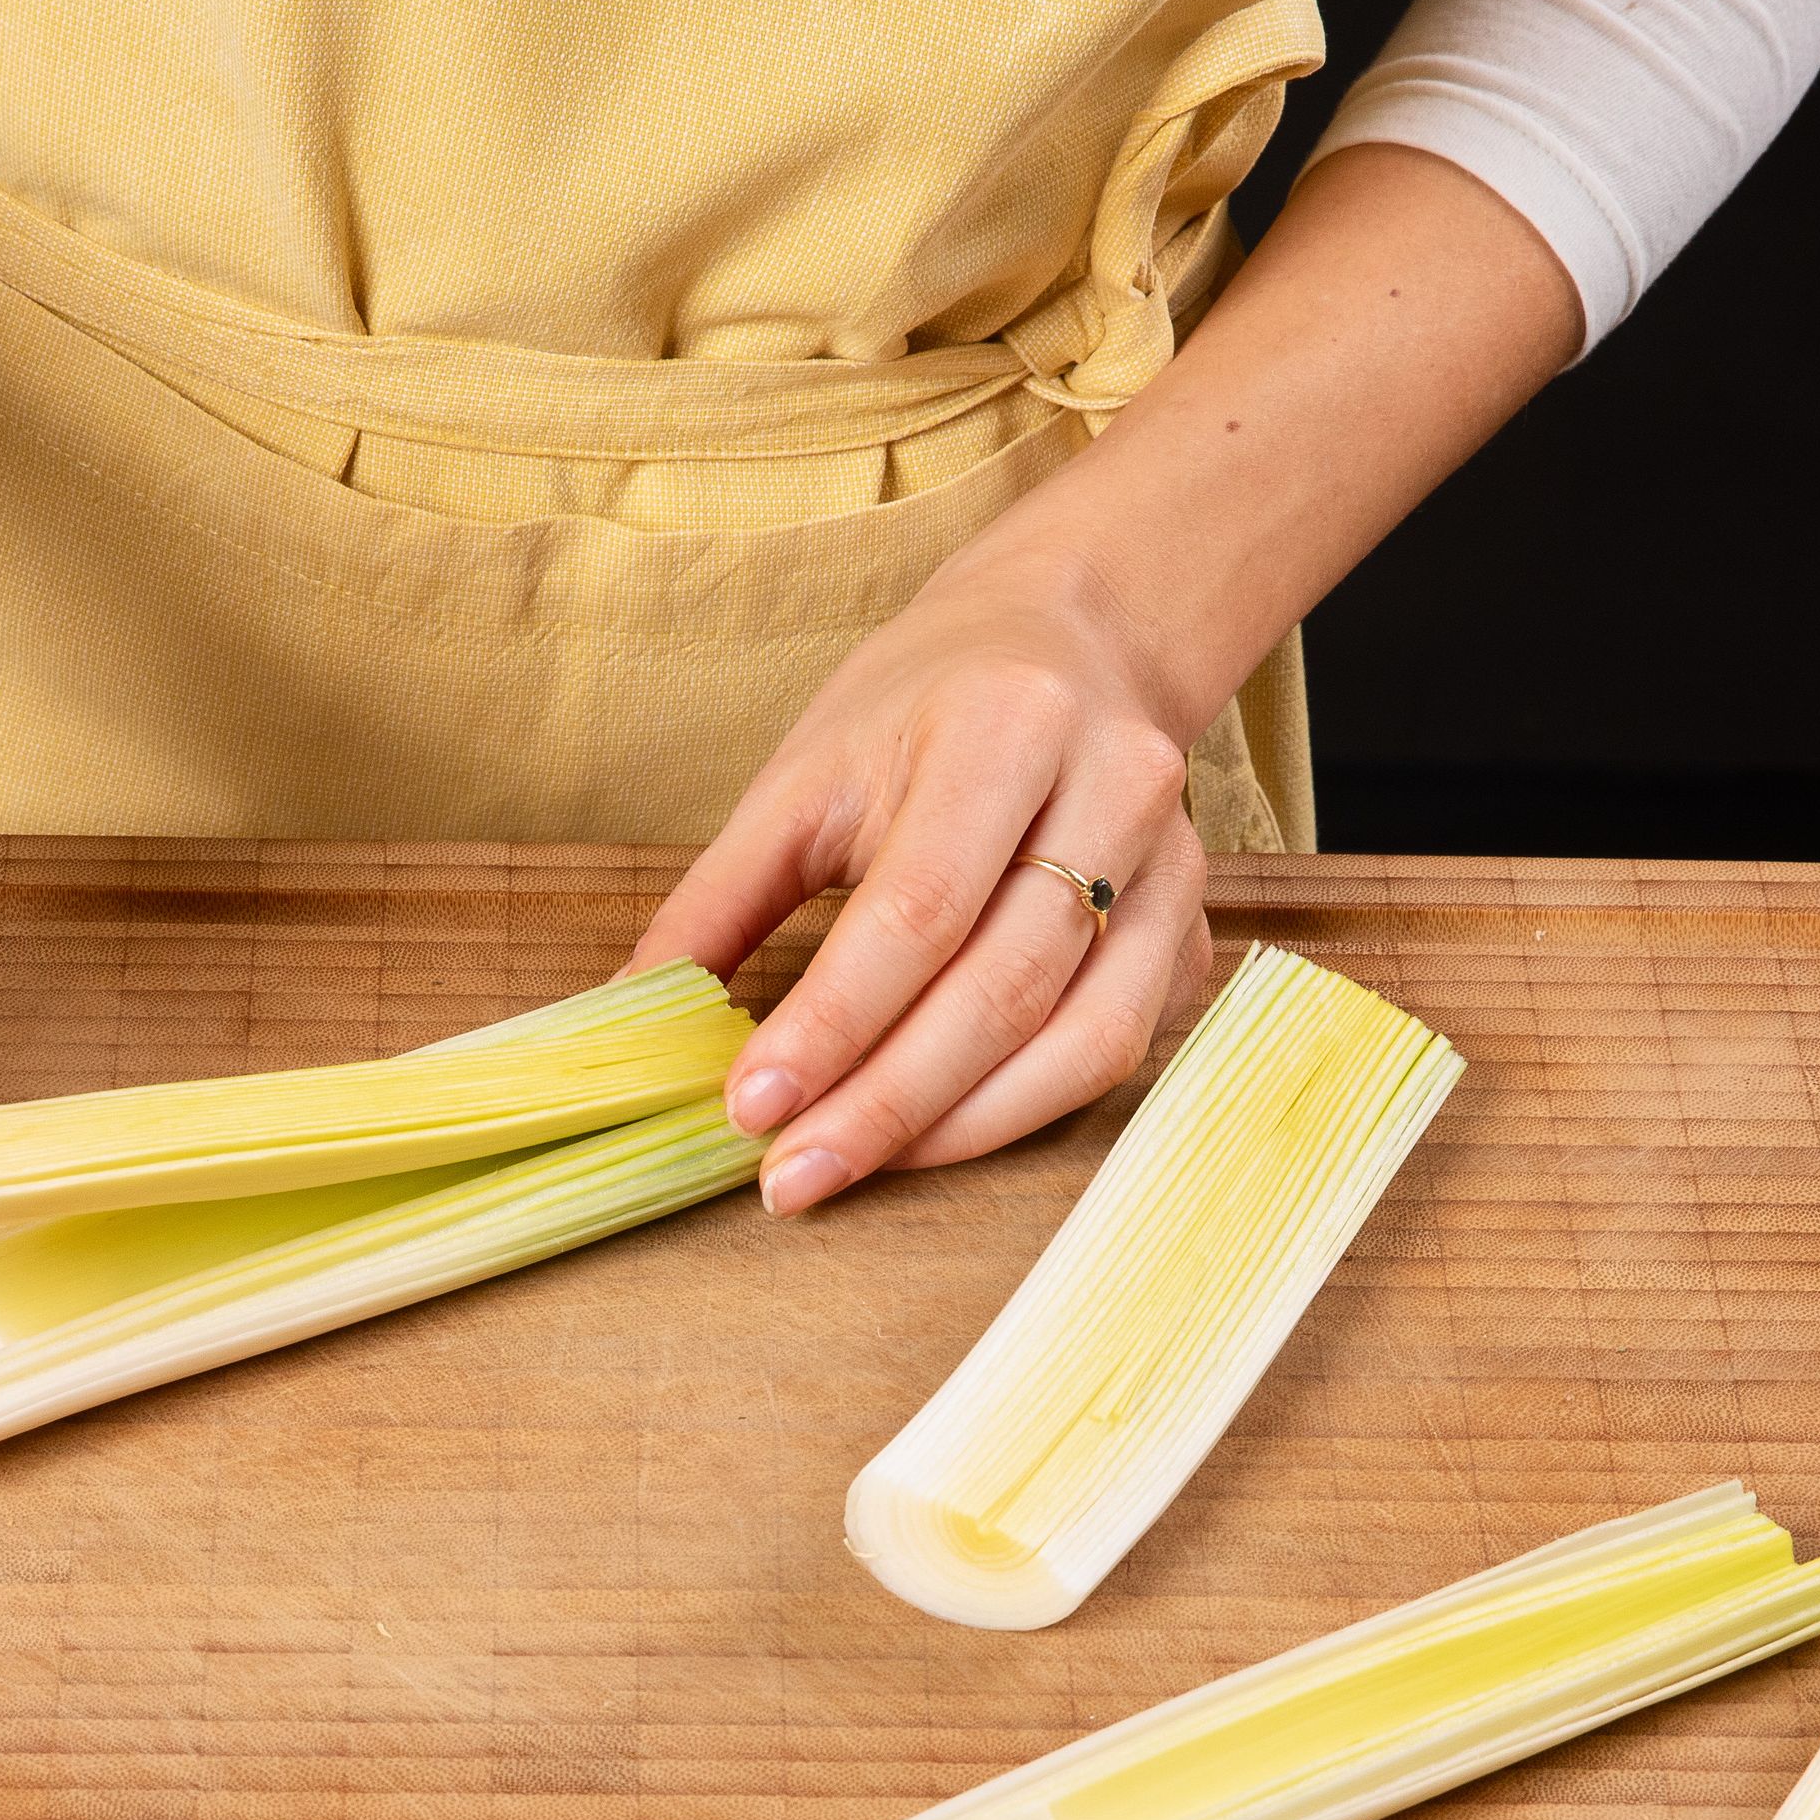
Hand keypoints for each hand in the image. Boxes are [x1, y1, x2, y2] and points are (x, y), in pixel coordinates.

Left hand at [631, 533, 1215, 1214]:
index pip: (916, 911)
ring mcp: (1173, 871)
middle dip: (884, 1103)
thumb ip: (718, 900)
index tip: (750, 1108)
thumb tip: (630, 1018)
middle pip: (1000, 990)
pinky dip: (1018, 1110)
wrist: (1074, 645)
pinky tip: (932, 1135)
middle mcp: (1114, 792)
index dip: (831, 1025)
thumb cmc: (924, 709)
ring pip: (1078, 1041)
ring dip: (955, 1129)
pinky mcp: (1189, 934)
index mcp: (1005, 727)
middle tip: (789, 1175)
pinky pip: (1114, 1052)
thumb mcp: (804, 775)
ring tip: (849, 1165)